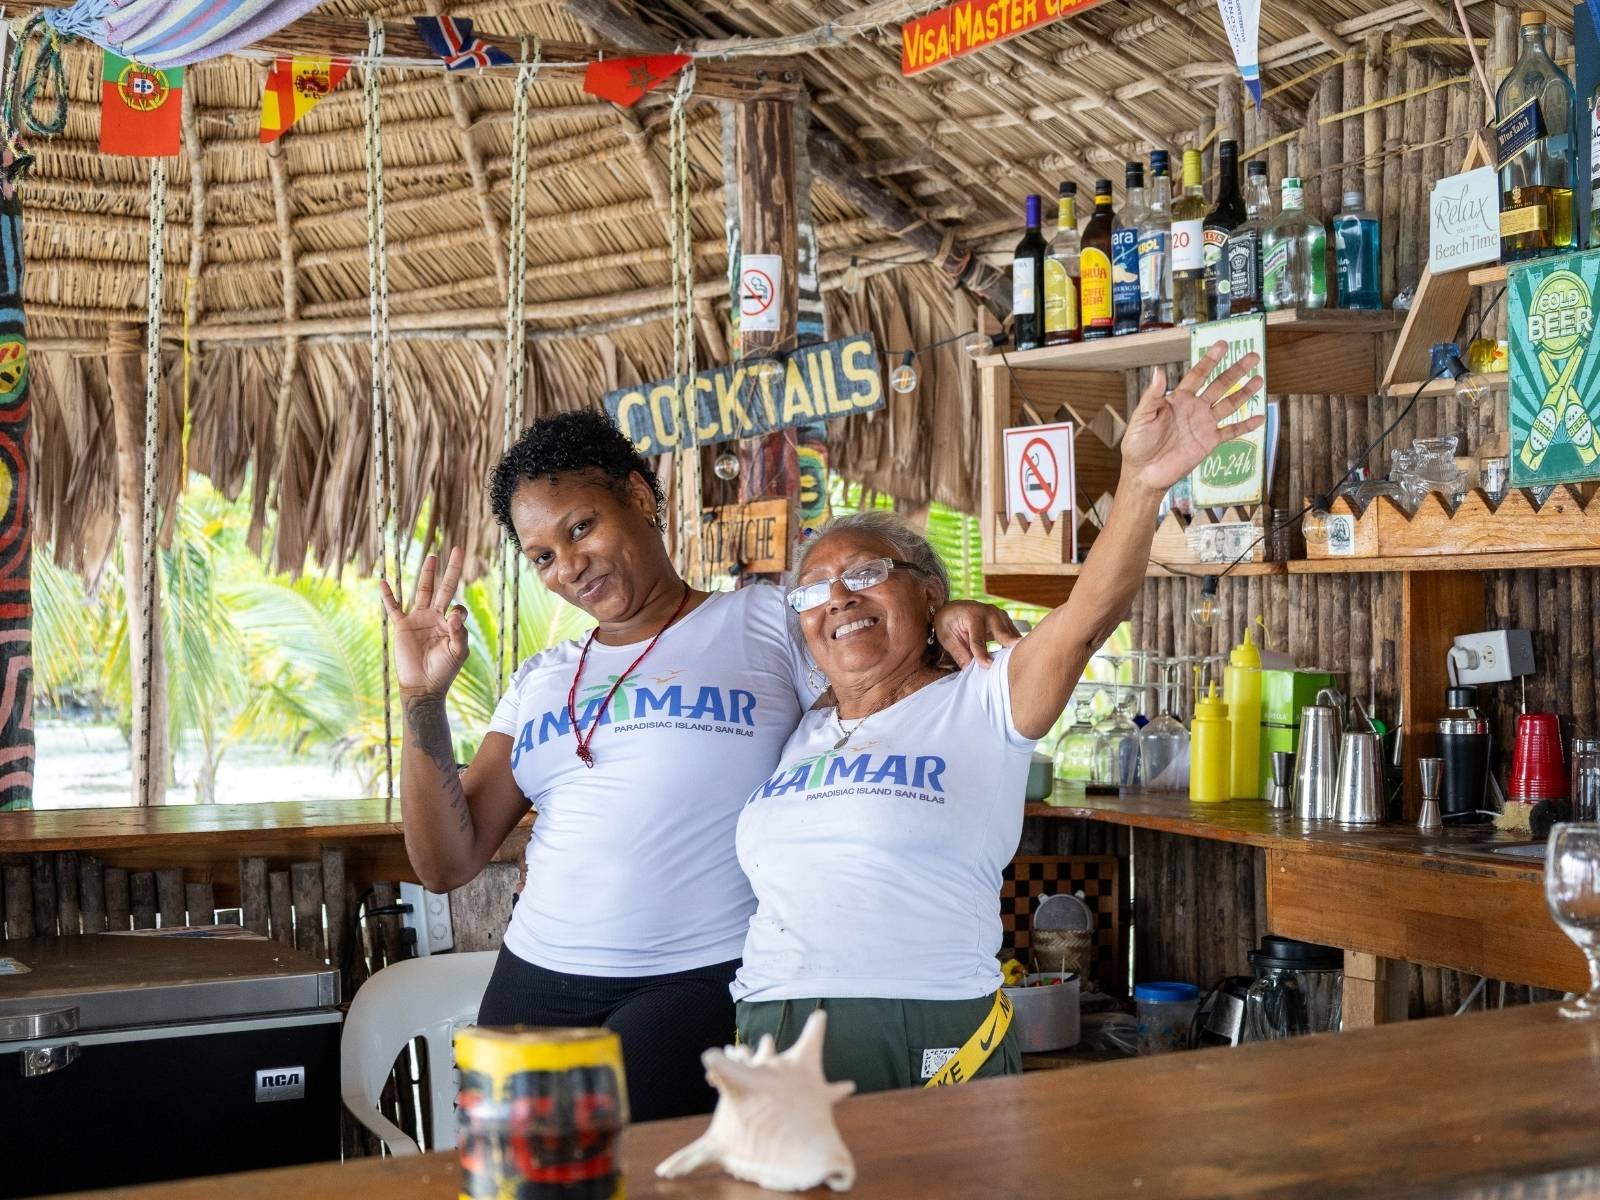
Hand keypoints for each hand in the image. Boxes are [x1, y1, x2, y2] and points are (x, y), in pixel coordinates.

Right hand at [380, 547, 469, 698]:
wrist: (423, 686)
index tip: (453, 620)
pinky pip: (394, 607)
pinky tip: (383, 582)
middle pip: (444, 588)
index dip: (458, 610)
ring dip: (427, 573)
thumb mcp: (458, 652)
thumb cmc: (444, 670)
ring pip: (423, 590)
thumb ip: (459, 632)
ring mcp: (418, 619)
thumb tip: (454, 612)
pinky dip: (388, 596)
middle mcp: (435, 617)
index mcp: (450, 623)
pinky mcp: (402, 626)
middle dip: (451, 570)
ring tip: (431, 556)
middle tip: (457, 550)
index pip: (458, 607)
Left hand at [934, 600, 1021, 667]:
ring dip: (1014, 649)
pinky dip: (1014, 647)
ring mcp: (1001, 616)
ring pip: (1012, 635)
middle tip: (1016, 660)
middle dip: (1010, 645)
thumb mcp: (948, 638)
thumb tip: (970, 671)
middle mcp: (990, 613)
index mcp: (973, 615)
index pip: (978, 639)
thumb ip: (960, 654)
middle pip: (1002, 633)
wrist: (953, 608)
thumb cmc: (949, 623)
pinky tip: (1015, 660)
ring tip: (1016, 665)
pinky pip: (1014, 636)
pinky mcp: (1006, 622)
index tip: (988, 666)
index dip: (982, 654)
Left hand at [1120, 342, 1265, 493]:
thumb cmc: (1138, 443)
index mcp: (1178, 399)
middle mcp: (1194, 408)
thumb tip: (1158, 370)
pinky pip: (1231, 431)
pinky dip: (1245, 425)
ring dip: (1244, 393)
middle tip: (1253, 356)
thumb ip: (1153, 395)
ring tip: (1260, 379)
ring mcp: (1204, 425)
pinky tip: (1259, 417)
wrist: (1144, 472)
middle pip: (1220, 385)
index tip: (1223, 345)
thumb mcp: (1142, 416)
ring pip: (1229, 404)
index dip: (1210, 360)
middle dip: (1236, 371)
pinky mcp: (1209, 442)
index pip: (1198, 375)